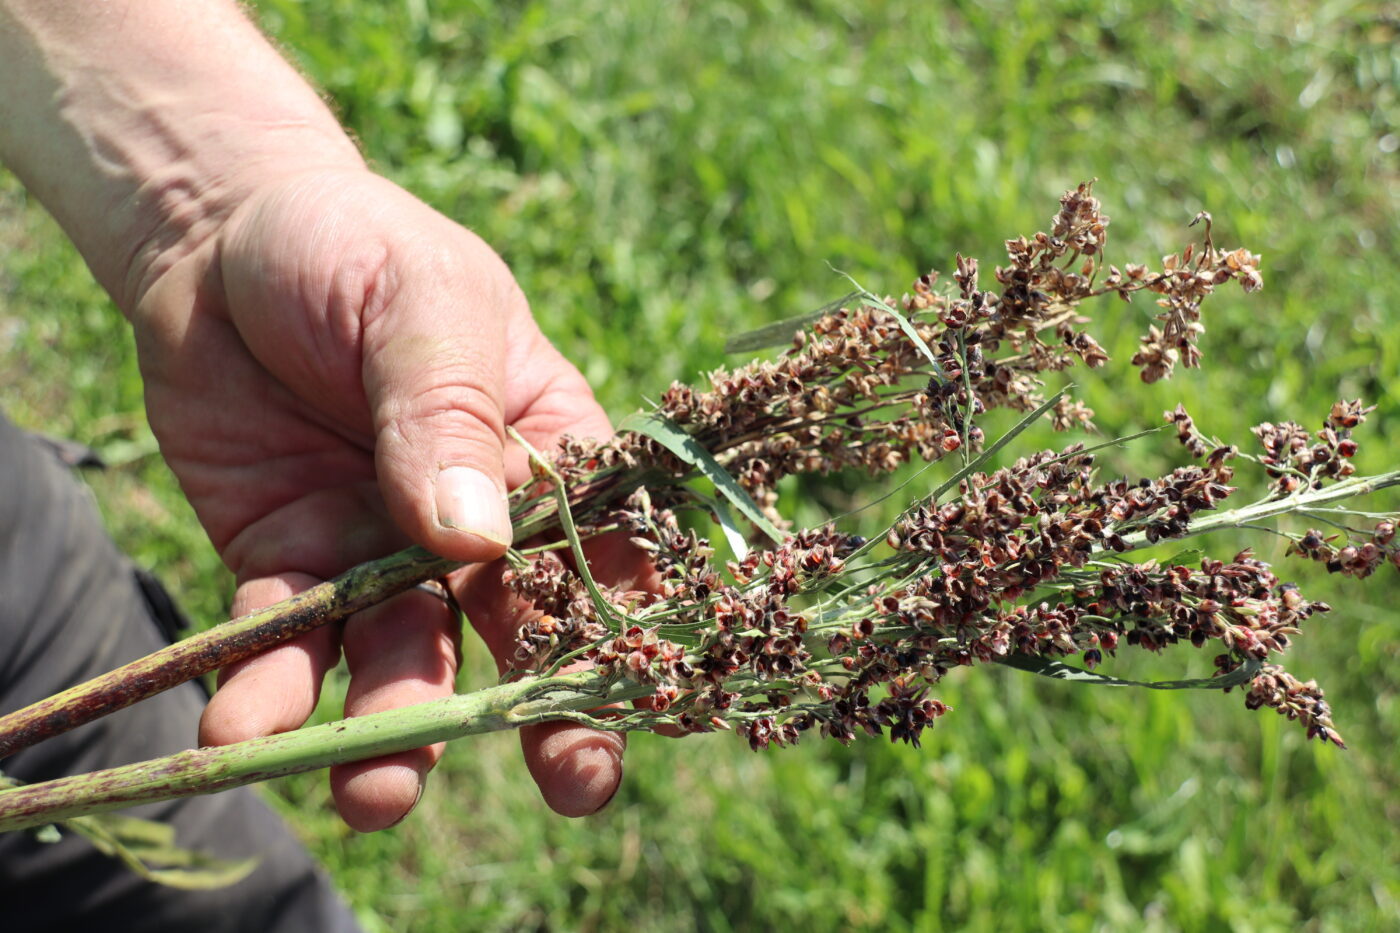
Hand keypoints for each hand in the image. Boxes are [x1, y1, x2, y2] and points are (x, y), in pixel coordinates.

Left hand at [132, 167, 644, 827]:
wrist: (218, 238)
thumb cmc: (357, 247)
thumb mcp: (423, 304)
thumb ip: (451, 412)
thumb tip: (478, 539)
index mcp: (545, 452)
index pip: (608, 547)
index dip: (632, 621)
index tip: (644, 694)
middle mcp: (474, 521)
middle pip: (522, 630)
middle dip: (545, 713)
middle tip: (574, 786)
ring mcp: (381, 551)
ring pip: (402, 658)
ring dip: (394, 731)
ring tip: (374, 793)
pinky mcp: (289, 564)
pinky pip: (284, 638)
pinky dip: (268, 687)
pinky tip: (243, 724)